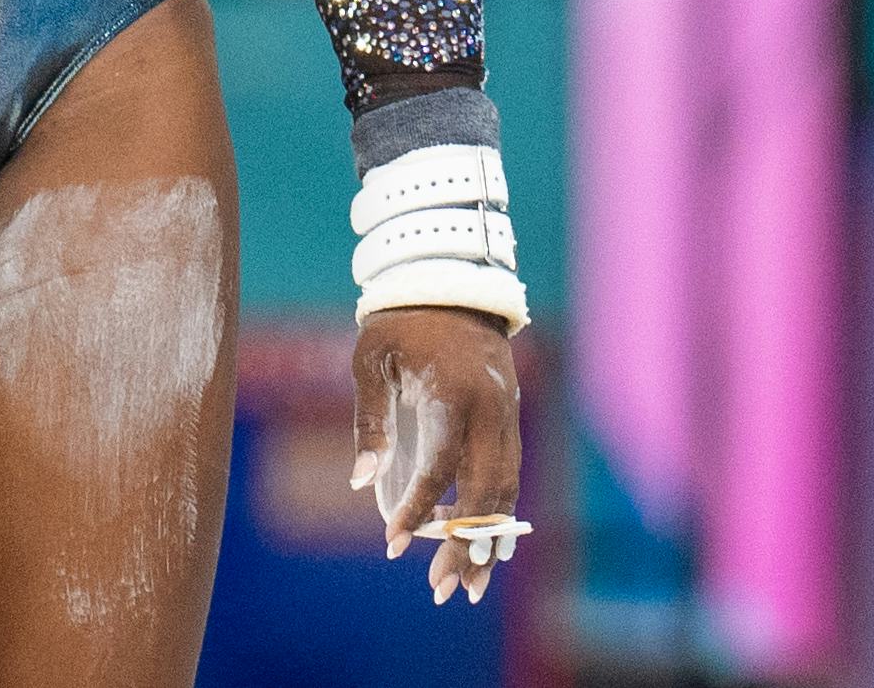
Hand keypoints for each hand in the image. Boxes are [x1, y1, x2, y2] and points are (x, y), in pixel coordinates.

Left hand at [351, 305, 523, 605]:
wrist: (452, 283)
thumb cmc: (401, 322)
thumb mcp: (372, 359)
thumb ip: (371, 419)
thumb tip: (362, 482)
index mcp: (454, 396)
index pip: (439, 468)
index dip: (418, 510)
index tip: (393, 544)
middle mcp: (491, 413)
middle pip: (485, 494)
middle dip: (464, 546)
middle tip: (444, 590)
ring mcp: (508, 418)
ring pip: (506, 493)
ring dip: (489, 541)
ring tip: (468, 585)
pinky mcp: (511, 421)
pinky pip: (511, 478)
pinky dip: (501, 515)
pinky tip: (490, 549)